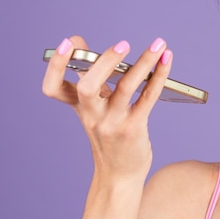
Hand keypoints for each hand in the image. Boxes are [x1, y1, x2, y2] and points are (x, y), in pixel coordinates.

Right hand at [42, 36, 172, 181]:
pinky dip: (159, 76)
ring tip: (158, 44)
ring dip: (145, 62)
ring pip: (126, 87)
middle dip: (104, 62)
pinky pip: (148, 96)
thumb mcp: (93, 110)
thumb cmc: (109, 136)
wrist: (119, 175)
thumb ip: (90, 80)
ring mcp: (112, 123)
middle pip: (87, 87)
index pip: (53, 88)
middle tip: (124, 44)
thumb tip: (82, 44)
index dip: (55, 65)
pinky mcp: (134, 128)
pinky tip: (166, 60)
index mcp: (78, 107)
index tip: (68, 42)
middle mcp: (92, 115)